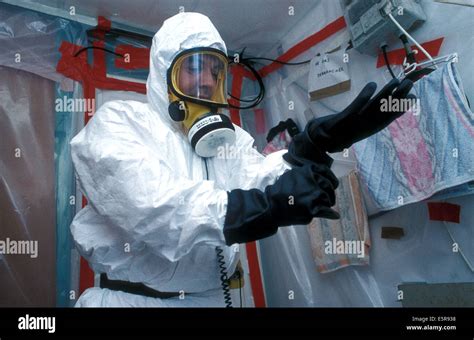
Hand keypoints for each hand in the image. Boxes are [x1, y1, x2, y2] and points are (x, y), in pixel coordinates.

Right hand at [223, 163, 339, 244]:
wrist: (270, 205)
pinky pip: (327, 211)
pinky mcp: (313, 207)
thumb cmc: (279, 191)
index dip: (331, 179)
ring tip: (324, 207)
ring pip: (328, 199)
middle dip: (330, 193)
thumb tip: (317, 176)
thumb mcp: (291, 175)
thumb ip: (304, 174)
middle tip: (327, 199)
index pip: (326, 172)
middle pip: (330, 186)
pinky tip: (334, 216)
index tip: (333, 185)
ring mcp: (313, 194)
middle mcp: (313, 180)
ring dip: (328, 203)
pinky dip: (331, 214)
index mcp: (307, 170)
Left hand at [308, 78, 415, 152]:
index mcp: (374, 127)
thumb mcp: (364, 124)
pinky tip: (373, 84)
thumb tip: (388, 103)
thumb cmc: (346, 130)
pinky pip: (357, 104)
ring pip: (375, 105)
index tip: (413, 97)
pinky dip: (366, 95)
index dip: (403, 107)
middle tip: (409, 82)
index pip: (391, 117)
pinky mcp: (346, 117)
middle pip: (385, 109)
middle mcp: (368, 125)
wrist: (326, 139)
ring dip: (386, 93)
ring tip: (396, 80)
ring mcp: (357, 121)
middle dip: (398, 97)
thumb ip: (376, 115)